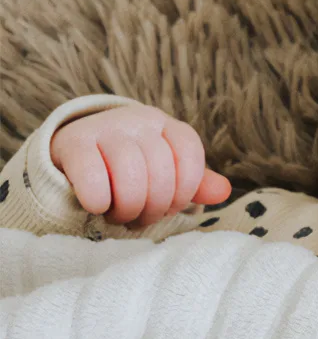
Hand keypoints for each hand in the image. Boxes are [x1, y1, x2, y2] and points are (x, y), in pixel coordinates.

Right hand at [49, 105, 231, 226]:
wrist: (72, 155)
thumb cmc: (127, 170)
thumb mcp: (164, 173)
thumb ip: (193, 183)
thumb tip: (223, 192)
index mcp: (165, 125)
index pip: (189, 153)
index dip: (184, 189)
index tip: (171, 207)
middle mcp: (137, 120)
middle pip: (161, 168)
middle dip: (155, 206)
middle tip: (142, 219)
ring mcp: (103, 128)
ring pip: (130, 172)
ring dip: (129, 207)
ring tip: (122, 216)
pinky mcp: (72, 143)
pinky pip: (92, 176)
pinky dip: (99, 200)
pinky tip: (97, 207)